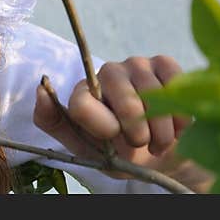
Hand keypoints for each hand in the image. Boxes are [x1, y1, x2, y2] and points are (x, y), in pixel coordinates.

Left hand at [32, 55, 198, 182]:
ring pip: (153, 95)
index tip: (114, 139)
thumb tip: (39, 88)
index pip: (83, 103)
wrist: (156, 155)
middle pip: (122, 98)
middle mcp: (106, 71)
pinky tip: (175, 126)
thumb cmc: (116, 151)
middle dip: (136, 131)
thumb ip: (53, 121)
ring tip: (158, 141)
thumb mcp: (82, 146)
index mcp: (83, 91)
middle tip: (140, 144)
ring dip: (161, 129)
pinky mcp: (163, 64)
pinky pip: (174, 83)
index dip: (103, 128)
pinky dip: (179, 114)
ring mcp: (136, 64)